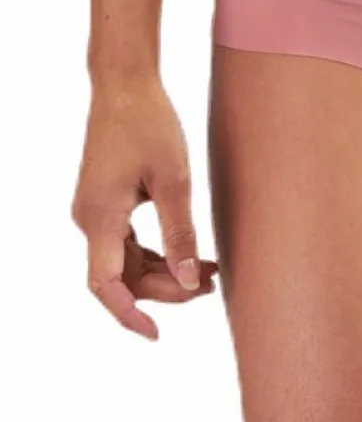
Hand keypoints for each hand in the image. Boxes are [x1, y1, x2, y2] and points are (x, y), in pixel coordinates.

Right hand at [71, 78, 217, 339]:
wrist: (124, 86)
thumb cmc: (150, 125)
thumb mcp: (175, 181)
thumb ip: (180, 233)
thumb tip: (190, 281)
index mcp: (100, 217)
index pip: (105, 285)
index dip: (128, 314)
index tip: (155, 334)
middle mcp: (89, 219)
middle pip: (122, 277)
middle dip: (165, 289)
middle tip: (213, 286)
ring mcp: (95, 212)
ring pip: (127, 262)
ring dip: (165, 272)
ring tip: (212, 274)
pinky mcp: (106, 203)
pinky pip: (128, 243)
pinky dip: (158, 254)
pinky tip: (192, 255)